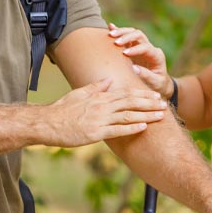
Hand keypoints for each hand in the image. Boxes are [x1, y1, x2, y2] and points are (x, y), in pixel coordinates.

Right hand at [41, 78, 167, 146]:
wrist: (47, 123)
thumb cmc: (61, 109)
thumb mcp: (79, 93)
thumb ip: (97, 87)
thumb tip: (110, 79)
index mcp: (99, 96)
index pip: (125, 93)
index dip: (142, 94)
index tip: (154, 95)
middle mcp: (102, 106)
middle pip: (131, 103)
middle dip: (149, 103)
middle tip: (164, 104)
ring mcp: (99, 119)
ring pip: (128, 115)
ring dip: (146, 115)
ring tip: (160, 115)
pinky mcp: (95, 133)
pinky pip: (117, 130)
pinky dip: (131, 128)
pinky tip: (143, 127)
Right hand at [107, 23, 171, 97]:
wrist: (159, 83)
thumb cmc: (158, 84)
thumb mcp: (155, 82)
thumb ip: (146, 75)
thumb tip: (134, 68)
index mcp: (156, 55)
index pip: (146, 47)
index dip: (136, 49)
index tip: (125, 53)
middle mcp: (150, 48)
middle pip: (139, 35)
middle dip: (127, 37)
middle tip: (116, 42)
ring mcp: (142, 46)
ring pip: (133, 32)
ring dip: (122, 32)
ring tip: (110, 34)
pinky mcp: (134, 47)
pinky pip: (127, 36)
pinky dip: (119, 31)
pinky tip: (110, 26)